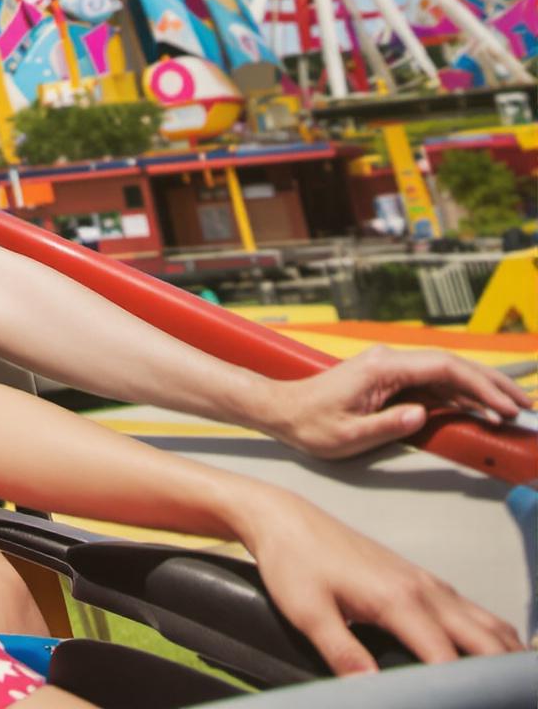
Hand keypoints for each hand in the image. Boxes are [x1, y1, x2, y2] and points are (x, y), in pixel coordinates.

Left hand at [234, 487, 522, 672]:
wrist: (284, 518)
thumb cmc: (292, 562)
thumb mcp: (306, 611)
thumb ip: (341, 652)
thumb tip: (371, 689)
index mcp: (399, 599)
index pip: (449, 659)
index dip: (460, 691)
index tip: (458, 704)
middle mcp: (425, 590)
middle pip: (487, 641)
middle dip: (500, 675)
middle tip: (503, 700)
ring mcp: (427, 582)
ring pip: (488, 623)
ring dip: (504, 655)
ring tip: (509, 687)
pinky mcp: (422, 580)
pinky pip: (473, 611)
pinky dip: (493, 636)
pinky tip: (492, 657)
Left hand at [263, 343, 531, 460]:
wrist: (282, 410)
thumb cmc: (310, 423)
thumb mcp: (347, 434)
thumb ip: (387, 425)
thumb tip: (422, 415)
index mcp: (381, 368)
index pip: (442, 368)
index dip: (479, 385)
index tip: (505, 405)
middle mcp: (388, 361)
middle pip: (451, 366)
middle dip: (490, 383)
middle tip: (524, 405)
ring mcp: (390, 369)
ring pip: (446, 374)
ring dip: (480, 389)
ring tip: (512, 408)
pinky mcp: (390, 380)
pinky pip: (433, 384)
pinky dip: (460, 396)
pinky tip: (481, 409)